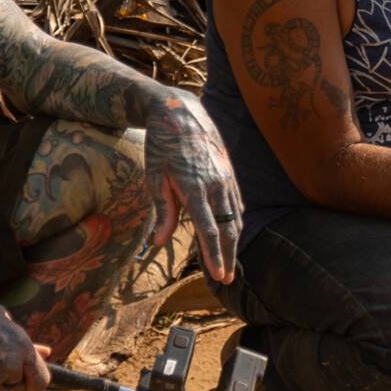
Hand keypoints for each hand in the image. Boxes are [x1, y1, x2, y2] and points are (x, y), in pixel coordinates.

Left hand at [141, 86, 242, 283]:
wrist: (180, 111)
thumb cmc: (162, 145)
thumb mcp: (154, 177)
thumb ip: (162, 212)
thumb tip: (158, 242)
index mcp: (195, 188)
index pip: (210, 230)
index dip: (214, 256)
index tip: (218, 275)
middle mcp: (216, 184)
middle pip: (228, 228)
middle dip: (228, 256)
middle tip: (227, 279)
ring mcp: (226, 177)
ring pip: (236, 217)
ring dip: (233, 242)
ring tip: (229, 262)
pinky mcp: (229, 172)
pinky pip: (237, 203)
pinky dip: (236, 221)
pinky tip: (232, 233)